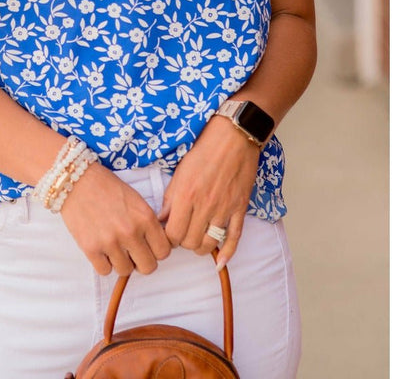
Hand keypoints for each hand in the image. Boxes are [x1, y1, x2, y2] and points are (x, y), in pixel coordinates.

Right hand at [59, 162, 172, 276]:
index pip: (164, 252)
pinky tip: (101, 248)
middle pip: (148, 267)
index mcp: (145, 217)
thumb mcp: (135, 199)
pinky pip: (105, 271)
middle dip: (141, 261)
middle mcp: (130, 231)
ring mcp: (110, 242)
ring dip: (121, 262)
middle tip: (132, 251)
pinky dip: (103, 263)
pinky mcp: (91, 249)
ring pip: (126, 271)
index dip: (156, 251)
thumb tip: (154, 246)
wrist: (76, 180)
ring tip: (113, 247)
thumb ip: (147, 223)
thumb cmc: (106, 187)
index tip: (149, 247)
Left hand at [159, 117, 261, 269]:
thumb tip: (161, 220)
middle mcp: (205, 206)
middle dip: (183, 242)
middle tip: (182, 234)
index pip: (173, 234)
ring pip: (210, 244)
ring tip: (197, 240)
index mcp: (186, 196)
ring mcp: (224, 209)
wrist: (233, 138)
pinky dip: (227, 253)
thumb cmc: (204, 151)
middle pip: (190, 242)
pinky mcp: (240, 209)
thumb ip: (170, 199)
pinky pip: (234, 238)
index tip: (168, 233)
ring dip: (201, 247)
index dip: (168, 238)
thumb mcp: (179, 172)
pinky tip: (220, 262)